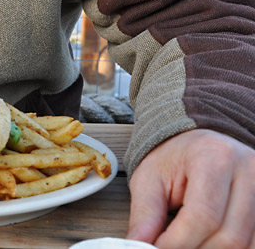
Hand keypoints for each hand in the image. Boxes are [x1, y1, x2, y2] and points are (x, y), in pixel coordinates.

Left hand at [127, 128, 254, 247]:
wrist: (197, 142)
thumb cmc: (174, 158)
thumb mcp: (149, 178)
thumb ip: (145, 214)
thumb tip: (137, 244)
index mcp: (214, 157)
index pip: (203, 216)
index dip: (178, 242)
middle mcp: (248, 170)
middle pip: (229, 236)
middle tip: (169, 248)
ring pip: (247, 244)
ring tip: (189, 243)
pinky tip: (208, 244)